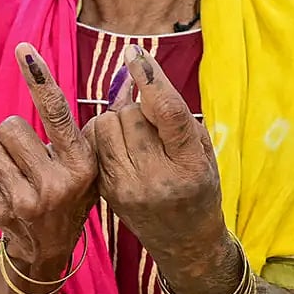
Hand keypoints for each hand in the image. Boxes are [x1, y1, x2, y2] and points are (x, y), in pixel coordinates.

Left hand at [0, 43, 97, 264]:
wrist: (48, 249)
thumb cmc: (69, 192)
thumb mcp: (88, 164)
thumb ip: (87, 129)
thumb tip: (108, 83)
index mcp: (81, 164)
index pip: (56, 112)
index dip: (38, 77)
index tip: (23, 49)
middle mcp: (55, 184)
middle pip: (10, 125)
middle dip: (13, 132)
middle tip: (25, 152)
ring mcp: (25, 201)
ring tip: (12, 167)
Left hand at [92, 45, 226, 272]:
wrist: (185, 241)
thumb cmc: (198, 186)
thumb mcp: (201, 151)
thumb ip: (174, 115)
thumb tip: (135, 76)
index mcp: (190, 166)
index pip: (168, 112)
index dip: (150, 78)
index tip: (134, 52)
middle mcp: (157, 179)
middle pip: (131, 114)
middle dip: (138, 108)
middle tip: (152, 126)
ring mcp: (127, 188)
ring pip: (106, 124)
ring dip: (118, 120)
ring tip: (136, 137)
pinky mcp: (106, 192)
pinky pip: (93, 143)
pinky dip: (104, 136)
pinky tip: (120, 148)